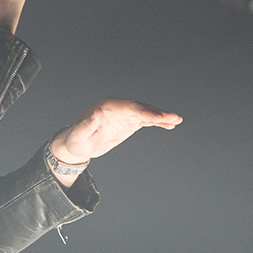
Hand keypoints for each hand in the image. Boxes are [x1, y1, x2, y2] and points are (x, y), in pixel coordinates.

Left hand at [47, 99, 181, 184]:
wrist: (77, 145)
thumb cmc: (76, 140)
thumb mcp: (78, 134)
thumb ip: (86, 124)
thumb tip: (95, 114)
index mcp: (108, 106)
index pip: (130, 108)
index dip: (145, 112)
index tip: (158, 118)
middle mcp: (118, 107)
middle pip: (141, 108)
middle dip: (158, 113)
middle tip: (174, 117)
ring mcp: (125, 114)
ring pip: (146, 113)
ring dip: (161, 117)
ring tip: (177, 120)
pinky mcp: (128, 123)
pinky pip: (146, 121)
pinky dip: (158, 122)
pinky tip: (170, 125)